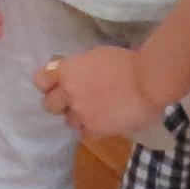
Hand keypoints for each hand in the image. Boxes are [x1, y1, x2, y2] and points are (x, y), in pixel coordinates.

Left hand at [38, 44, 159, 142]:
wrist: (148, 81)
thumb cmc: (127, 62)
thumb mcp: (96, 56)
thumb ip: (80, 68)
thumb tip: (74, 75)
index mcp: (68, 70)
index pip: (40, 80)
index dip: (47, 83)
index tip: (55, 84)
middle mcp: (68, 92)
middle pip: (49, 105)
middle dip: (60, 104)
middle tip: (76, 101)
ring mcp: (80, 112)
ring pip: (69, 121)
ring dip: (79, 117)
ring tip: (97, 112)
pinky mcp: (95, 129)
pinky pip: (86, 132)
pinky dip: (94, 128)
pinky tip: (107, 120)